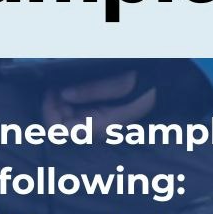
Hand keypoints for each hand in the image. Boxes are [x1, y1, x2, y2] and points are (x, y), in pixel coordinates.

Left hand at [42, 70, 156, 127]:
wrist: (163, 87)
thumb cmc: (146, 86)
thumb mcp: (122, 83)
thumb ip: (93, 90)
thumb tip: (64, 94)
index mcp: (100, 126)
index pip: (60, 132)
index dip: (50, 113)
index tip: (52, 90)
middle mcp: (94, 129)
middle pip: (58, 125)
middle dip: (52, 104)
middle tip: (56, 82)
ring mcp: (93, 123)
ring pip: (62, 118)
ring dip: (58, 101)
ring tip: (62, 81)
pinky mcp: (95, 115)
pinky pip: (72, 112)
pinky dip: (65, 99)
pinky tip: (69, 85)